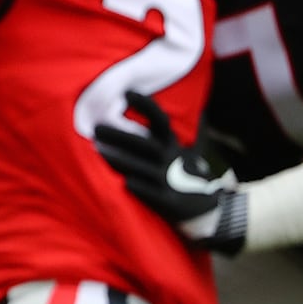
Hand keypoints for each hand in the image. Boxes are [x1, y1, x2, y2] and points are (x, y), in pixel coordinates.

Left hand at [95, 91, 245, 253]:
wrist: (206, 210)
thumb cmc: (178, 173)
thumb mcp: (174, 150)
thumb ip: (156, 133)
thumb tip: (136, 104)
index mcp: (172, 144)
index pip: (160, 120)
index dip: (145, 105)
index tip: (126, 93)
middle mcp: (171, 159)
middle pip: (145, 144)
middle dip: (120, 135)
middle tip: (96, 128)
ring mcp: (171, 181)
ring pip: (144, 167)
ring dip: (121, 158)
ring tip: (97, 149)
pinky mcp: (170, 202)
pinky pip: (154, 194)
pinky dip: (140, 187)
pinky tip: (124, 181)